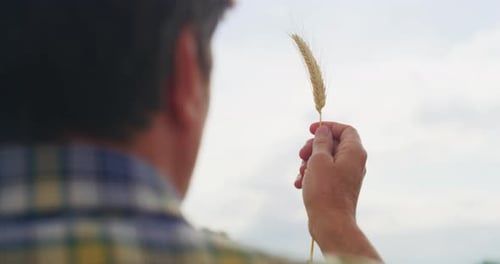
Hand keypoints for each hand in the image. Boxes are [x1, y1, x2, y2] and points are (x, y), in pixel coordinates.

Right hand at [295, 122, 380, 260]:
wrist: (330, 223)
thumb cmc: (325, 191)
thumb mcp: (319, 160)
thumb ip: (321, 142)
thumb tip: (324, 131)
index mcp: (354, 152)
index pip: (345, 130)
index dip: (328, 127)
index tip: (310, 130)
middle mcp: (354, 162)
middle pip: (333, 144)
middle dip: (313, 146)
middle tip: (301, 154)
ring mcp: (347, 176)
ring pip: (326, 159)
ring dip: (309, 162)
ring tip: (300, 173)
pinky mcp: (339, 188)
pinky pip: (325, 174)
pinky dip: (312, 175)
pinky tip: (299, 183)